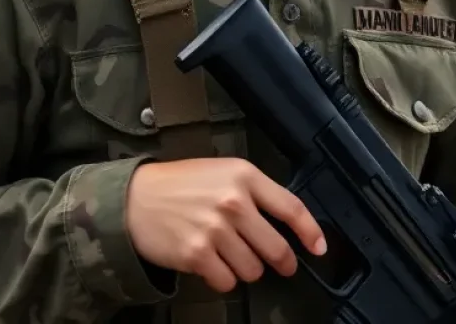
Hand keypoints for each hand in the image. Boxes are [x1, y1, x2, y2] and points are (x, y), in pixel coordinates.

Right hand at [125, 158, 326, 292]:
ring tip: (228, 252)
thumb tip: (284, 222)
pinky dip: (222, 278)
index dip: (311, 232)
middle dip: (281, 262)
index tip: (319, 247)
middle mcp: (233, 201)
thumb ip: (253, 193)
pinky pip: (227, 282)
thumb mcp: (222, 172)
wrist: (136, 198)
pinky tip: (211, 261)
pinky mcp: (198, 254)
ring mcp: (215, 229)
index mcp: (243, 175)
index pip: (291, 207)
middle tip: (278, 263)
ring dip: (246, 268)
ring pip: (253, 269)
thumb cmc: (180, 184)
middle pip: (277, 248)